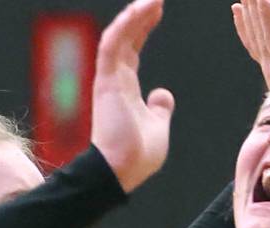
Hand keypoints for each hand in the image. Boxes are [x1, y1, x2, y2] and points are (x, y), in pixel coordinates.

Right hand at [91, 0, 174, 192]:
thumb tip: (163, 95)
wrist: (122, 170)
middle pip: (126, 37)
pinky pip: (113, 43)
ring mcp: (109, 78)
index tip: (157, 11)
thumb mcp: (157, 127)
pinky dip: (126, 24)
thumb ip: (159, 109)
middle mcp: (115, 79)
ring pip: (119, 35)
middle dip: (140, 15)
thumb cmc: (138, 155)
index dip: (144, 28)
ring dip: (135, 14)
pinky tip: (142, 8)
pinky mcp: (106, 79)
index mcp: (126, 88)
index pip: (133, 50)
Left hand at [232, 0, 269, 89]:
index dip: (268, 19)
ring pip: (253, 36)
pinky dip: (243, 27)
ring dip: (247, 15)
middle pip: (259, 33)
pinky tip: (238, 14)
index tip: (262, 0)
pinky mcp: (266, 67)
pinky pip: (250, 43)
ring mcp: (266, 66)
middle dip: (254, 11)